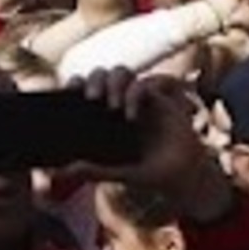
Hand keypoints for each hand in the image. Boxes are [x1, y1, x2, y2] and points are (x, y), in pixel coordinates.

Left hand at [76, 67, 231, 218]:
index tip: (68, 93)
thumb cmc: (152, 173)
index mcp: (105, 117)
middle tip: (91, 98)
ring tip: (111, 105)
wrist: (188, 177)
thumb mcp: (121, 173)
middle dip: (93, 80)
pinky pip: (143, 84)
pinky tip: (130, 116)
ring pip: (121, 72)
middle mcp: (121, 103)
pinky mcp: (160, 100)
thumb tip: (60, 172)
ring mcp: (140, 100)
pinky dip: (134, 94)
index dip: (74, 84)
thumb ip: (94, 171)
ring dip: (113, 82)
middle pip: (100, 75)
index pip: (84, 89)